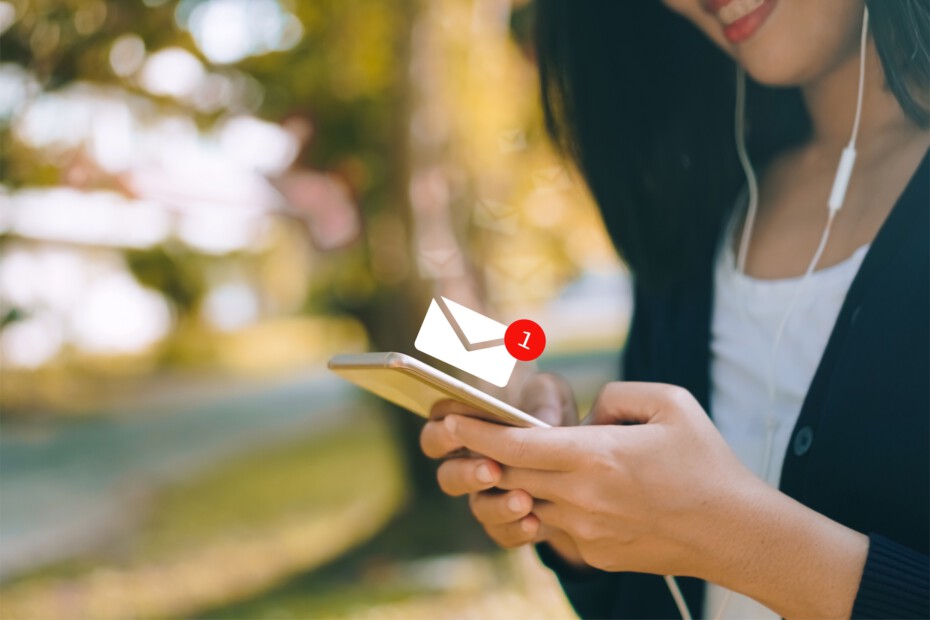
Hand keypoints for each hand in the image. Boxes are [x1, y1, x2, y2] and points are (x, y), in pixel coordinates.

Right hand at [419, 374, 584, 563]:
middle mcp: (469, 466)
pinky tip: (534, 522)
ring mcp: (488, 497)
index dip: (442, 430)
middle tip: (491, 470)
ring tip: (523, 500)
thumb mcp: (550, 394)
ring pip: (478, 509)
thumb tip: (543, 419)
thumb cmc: (548, 411)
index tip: (457, 425)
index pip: (436, 431)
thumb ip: (544, 397)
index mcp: (465, 430)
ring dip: (497, 506)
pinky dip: (517, 530)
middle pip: (447, 476)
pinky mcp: (510, 522)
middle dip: (466, 474)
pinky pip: (504, 533)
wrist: (575, 454)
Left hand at [443, 382, 760, 575]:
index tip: (450, 421)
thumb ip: (615, 396)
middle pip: (510, 476)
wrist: (736, 532)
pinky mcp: (595, 555)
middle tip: (464, 437)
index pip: (515, 446)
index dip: (476, 433)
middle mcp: (581, 497)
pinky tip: (571, 492)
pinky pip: (555, 526)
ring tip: (519, 463)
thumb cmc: (707, 462)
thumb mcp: (669, 403)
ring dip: (517, 484)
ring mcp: (585, 532)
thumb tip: (586, 416)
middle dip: (483, 456)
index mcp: (595, 456)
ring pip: (528, 503)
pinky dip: (550, 506)